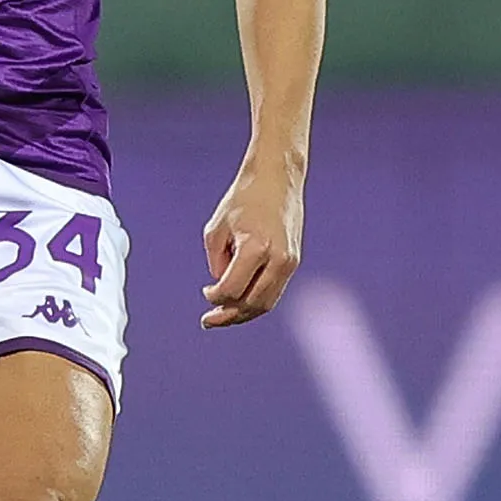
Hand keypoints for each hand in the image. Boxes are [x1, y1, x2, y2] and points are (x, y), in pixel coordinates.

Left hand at [200, 156, 301, 327]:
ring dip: (244, 314)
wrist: (277, 178)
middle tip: (208, 321)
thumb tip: (223, 287)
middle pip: (252, 303)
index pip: (232, 289)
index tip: (205, 291)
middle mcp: (278, 259)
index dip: (214, 297)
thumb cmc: (242, 200)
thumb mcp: (216, 229)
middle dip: (229, 316)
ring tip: (224, 317)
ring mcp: (290, 262)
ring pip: (267, 302)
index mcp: (255, 248)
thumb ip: (216, 263)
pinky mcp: (294, 261)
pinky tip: (240, 302)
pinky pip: (275, 291)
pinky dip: (257, 301)